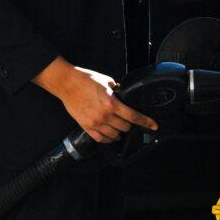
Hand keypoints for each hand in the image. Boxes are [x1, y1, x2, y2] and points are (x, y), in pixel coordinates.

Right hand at [32, 57, 158, 142]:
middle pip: (125, 127)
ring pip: (114, 135)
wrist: (66, 84)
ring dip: (119, 133)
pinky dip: (108, 139)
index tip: (154, 126)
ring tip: (120, 129)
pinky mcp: (86, 126)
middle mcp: (105, 116)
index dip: (146, 122)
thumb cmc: (85, 80)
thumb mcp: (106, 81)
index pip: (133, 116)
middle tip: (129, 121)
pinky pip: (100, 139)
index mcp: (112, 103)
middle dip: (130, 125)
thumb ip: (117, 89)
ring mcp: (95, 123)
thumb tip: (122, 93)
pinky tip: (110, 136)